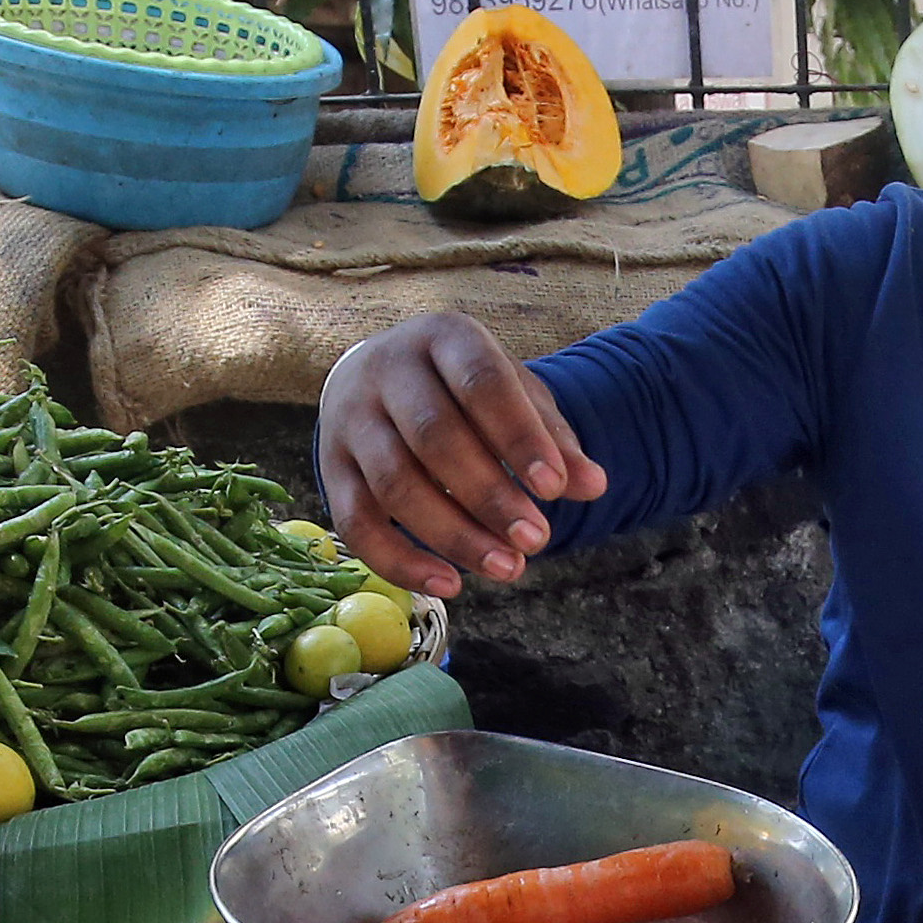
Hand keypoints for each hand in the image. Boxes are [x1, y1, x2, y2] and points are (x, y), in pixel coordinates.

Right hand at [313, 312, 611, 598]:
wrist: (383, 375)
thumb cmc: (464, 391)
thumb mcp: (516, 398)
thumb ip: (553, 439)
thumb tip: (592, 486)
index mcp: (443, 338)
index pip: (481, 383)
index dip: (519, 436)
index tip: (555, 489)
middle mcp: (386, 370)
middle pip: (434, 437)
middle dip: (489, 495)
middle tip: (536, 540)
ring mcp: (349, 419)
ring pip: (395, 483)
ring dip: (453, 534)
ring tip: (509, 568)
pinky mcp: (330, 468)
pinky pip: (355, 522)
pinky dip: (400, 561)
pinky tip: (450, 585)